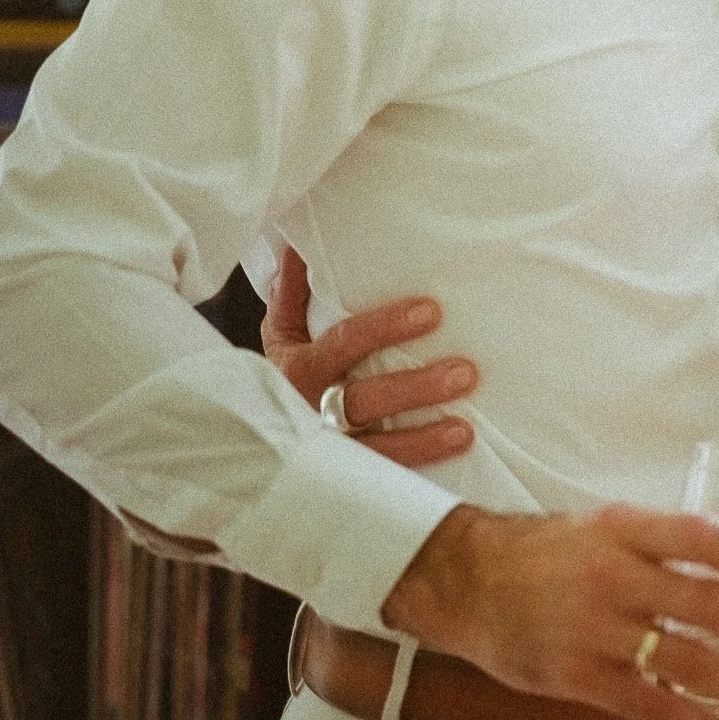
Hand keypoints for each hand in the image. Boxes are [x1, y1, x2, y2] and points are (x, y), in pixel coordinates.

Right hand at [261, 245, 478, 469]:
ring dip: (423, 437)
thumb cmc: (284, 375)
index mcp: (297, 366)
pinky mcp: (346, 477)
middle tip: (465, 372)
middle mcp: (308, 409)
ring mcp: (328, 449)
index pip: (344, 342)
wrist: (253, 443)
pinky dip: (418, 465)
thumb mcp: (282, 334)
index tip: (431, 312)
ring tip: (465, 426)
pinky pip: (383, 475)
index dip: (385, 327)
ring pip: (377, 445)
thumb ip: (293, 290)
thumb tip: (302, 242)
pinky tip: (451, 454)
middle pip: (364, 398)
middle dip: (414, 387)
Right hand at [381, 500, 718, 719]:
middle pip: (707, 604)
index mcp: (624, 529)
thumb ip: (669, 540)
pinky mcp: (574, 676)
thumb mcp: (606, 525)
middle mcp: (612, 576)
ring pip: (685, 660)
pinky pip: (646, 705)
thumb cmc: (548, 552)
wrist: (466, 581)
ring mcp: (593, 629)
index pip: (701, 537)